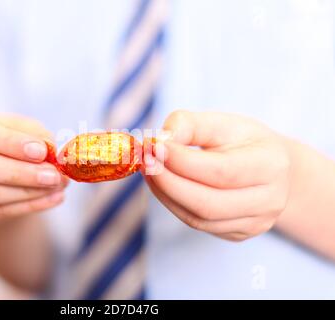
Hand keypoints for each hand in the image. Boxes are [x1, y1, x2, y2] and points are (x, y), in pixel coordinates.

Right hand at [0, 107, 67, 224]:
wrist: (0, 165)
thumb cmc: (11, 140)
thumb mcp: (25, 128)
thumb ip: (37, 137)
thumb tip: (52, 154)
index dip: (10, 143)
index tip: (41, 152)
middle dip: (21, 174)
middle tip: (54, 176)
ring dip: (27, 193)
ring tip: (58, 187)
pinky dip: (27, 207)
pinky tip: (52, 199)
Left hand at [144, 110, 291, 240]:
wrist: (270, 168)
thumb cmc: (243, 141)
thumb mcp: (221, 122)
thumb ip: (190, 125)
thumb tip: (159, 141)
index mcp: (271, 166)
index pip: (221, 171)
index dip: (182, 161)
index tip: (154, 145)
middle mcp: (269, 201)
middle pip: (208, 203)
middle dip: (169, 183)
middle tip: (145, 162)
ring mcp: (255, 223)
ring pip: (199, 219)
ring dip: (166, 195)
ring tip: (150, 171)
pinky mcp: (238, 234)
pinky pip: (197, 224)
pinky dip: (173, 205)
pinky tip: (162, 185)